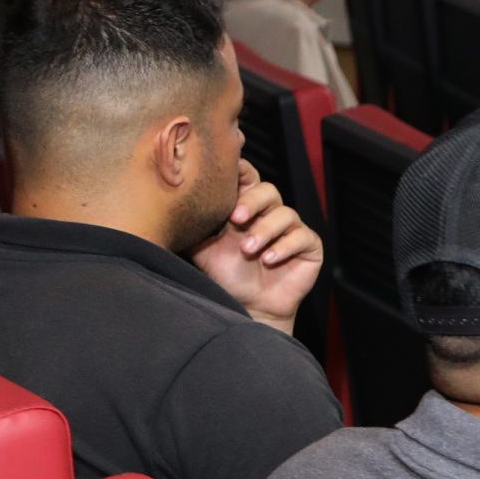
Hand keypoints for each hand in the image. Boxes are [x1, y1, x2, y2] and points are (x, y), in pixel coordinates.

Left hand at [190, 160, 323, 333]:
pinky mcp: (308, 247)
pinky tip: (269, 259)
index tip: (227, 172)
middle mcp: (269, 214)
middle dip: (252, 201)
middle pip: (268, 190)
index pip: (247, 179)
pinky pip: (302, 237)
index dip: (241, 171)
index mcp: (245, 207)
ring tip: (249, 250)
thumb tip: (171, 200)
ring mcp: (291, 229)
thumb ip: (195, 223)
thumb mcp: (203, 247)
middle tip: (236, 218)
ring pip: (286, 213)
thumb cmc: (225, 276)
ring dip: (265, 230)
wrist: (247, 308)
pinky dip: (284, 247)